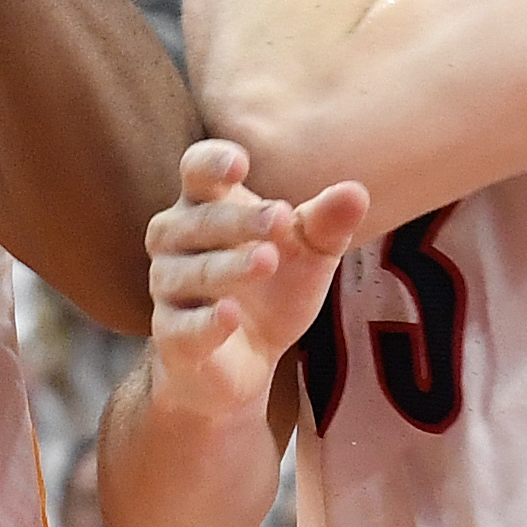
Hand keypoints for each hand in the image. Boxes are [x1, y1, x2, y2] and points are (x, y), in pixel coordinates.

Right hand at [145, 141, 367, 409]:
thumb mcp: (309, 254)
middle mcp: (175, 242)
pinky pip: (185, 327)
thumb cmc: (271, 290)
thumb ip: (328, 223)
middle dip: (238, 220)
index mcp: (204, 206)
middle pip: (198, 220)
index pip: (196, 171)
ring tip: (268, 260)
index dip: (212, 163)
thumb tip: (356, 192)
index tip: (240, 165)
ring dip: (229, 267)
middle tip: (281, 218)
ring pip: (192, 273)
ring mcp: (170, 290)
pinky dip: (208, 321)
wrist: (245, 363)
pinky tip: (231, 314)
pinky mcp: (172, 337)